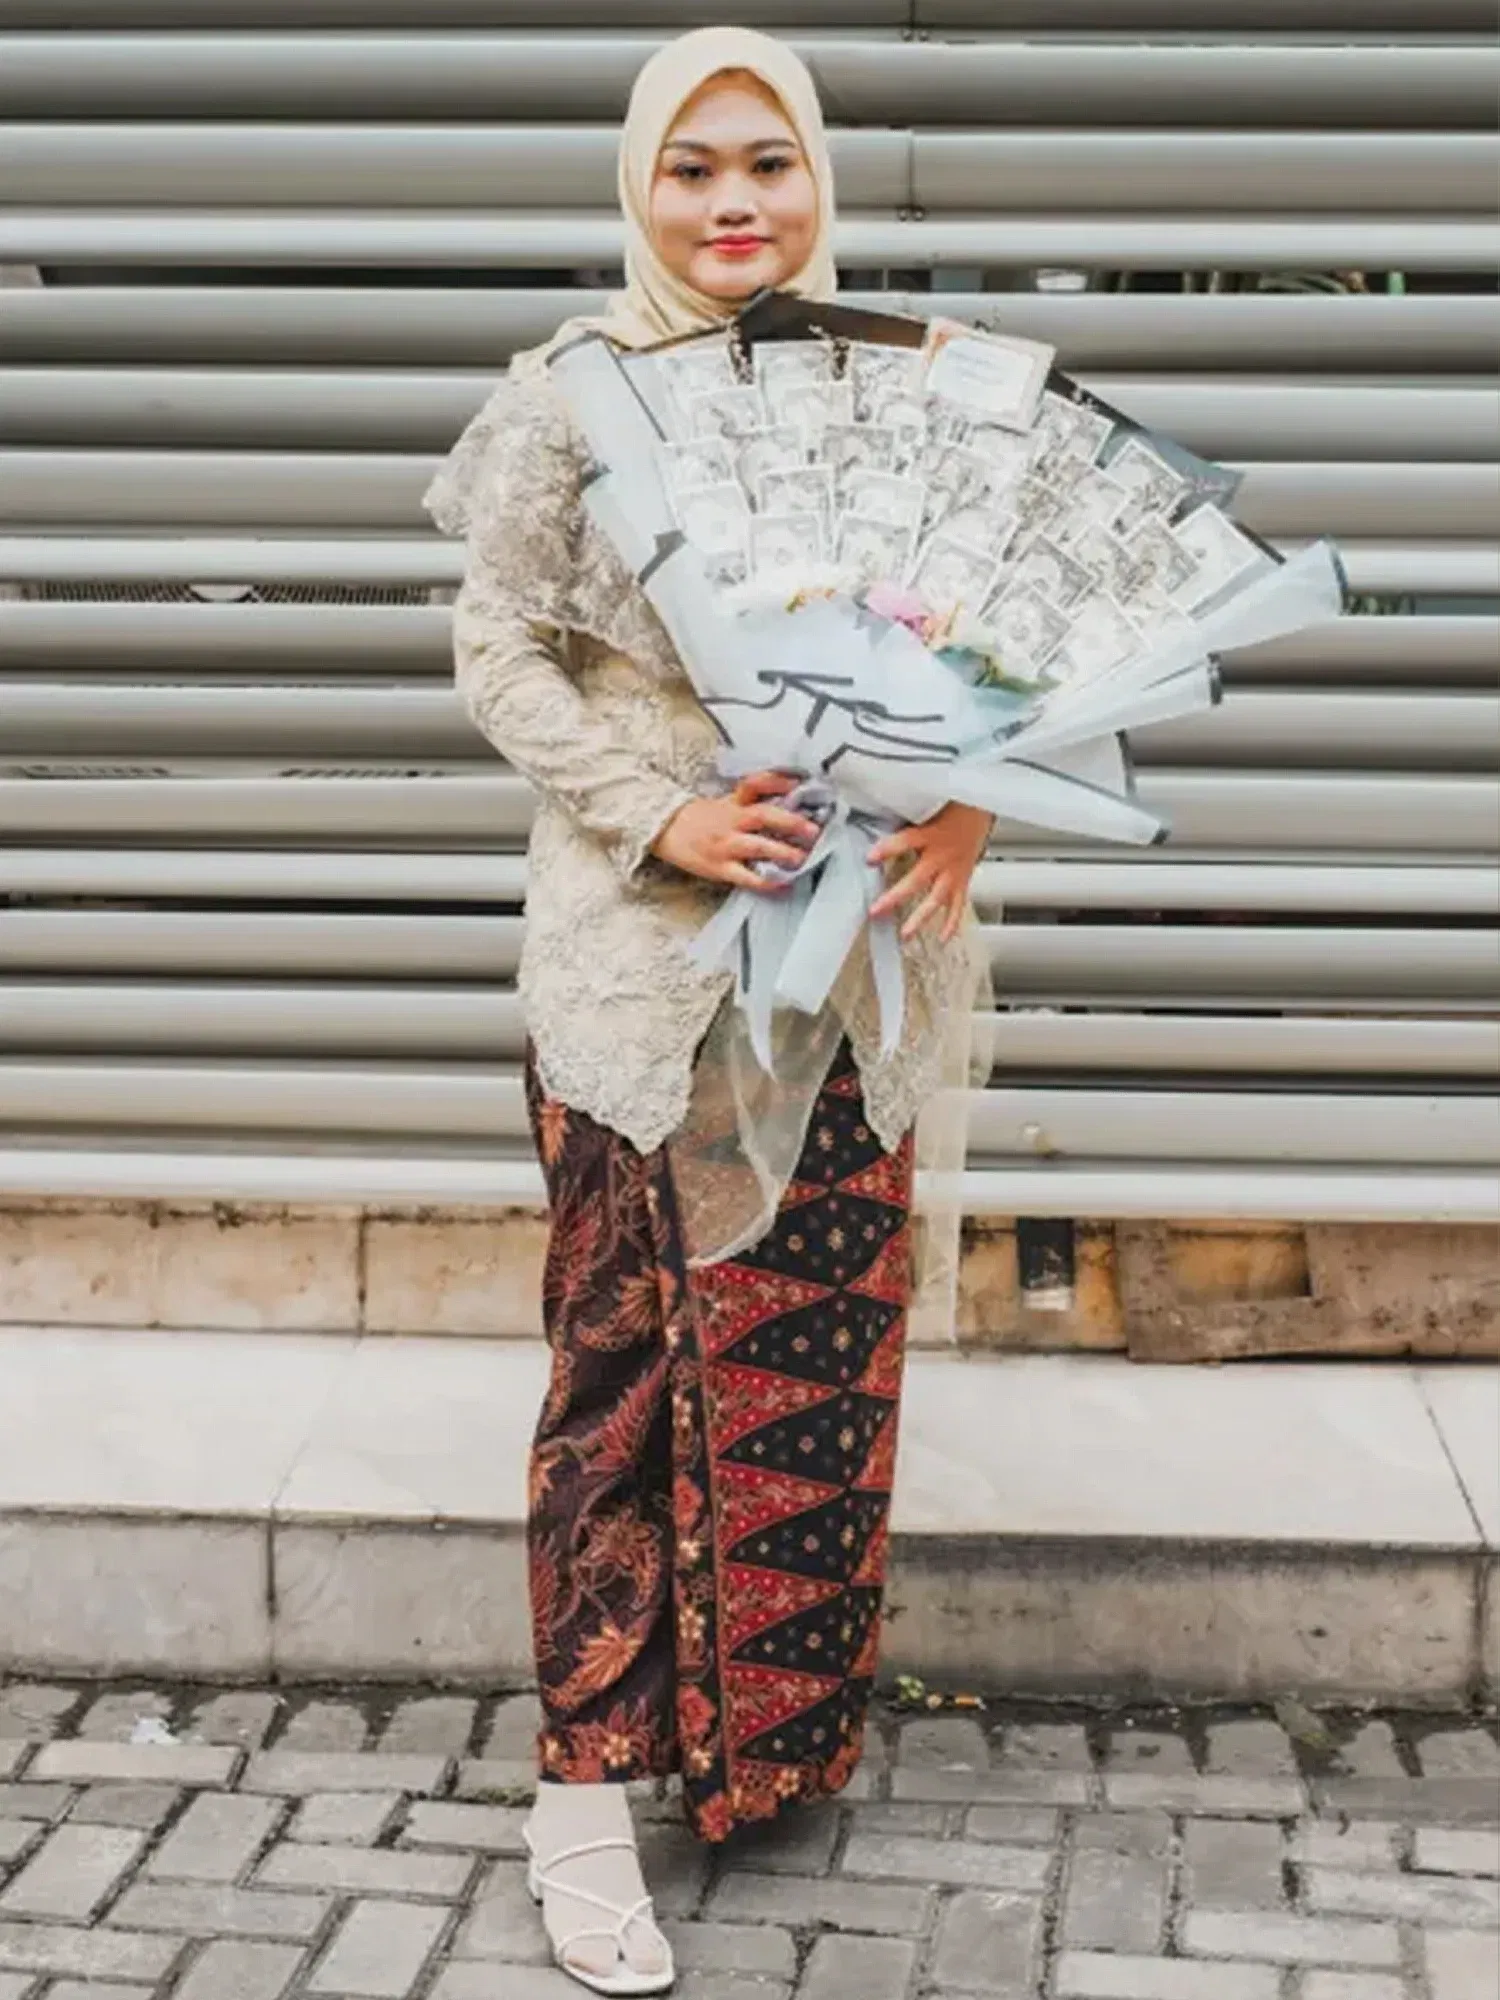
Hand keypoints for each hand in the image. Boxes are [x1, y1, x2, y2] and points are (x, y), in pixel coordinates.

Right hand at [652, 771, 821, 891]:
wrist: (665, 830)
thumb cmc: (700, 819)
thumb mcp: (724, 802)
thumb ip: (752, 803)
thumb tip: (789, 804)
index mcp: (734, 802)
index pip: (756, 784)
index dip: (778, 781)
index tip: (799, 784)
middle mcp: (732, 820)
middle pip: (763, 815)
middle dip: (791, 822)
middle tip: (814, 830)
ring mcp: (726, 844)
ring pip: (758, 846)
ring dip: (783, 853)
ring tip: (802, 859)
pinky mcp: (720, 867)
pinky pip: (747, 876)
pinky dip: (767, 881)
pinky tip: (783, 884)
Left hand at [868, 803, 992, 942]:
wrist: (984, 805)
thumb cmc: (953, 804)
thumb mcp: (927, 804)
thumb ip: (903, 815)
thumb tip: (875, 814)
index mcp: (932, 834)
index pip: (905, 842)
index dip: (887, 849)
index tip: (869, 858)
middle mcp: (943, 855)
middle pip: (917, 879)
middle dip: (895, 896)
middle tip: (876, 910)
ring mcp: (954, 871)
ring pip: (936, 899)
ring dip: (920, 918)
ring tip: (905, 934)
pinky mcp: (963, 879)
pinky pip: (958, 905)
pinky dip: (951, 923)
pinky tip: (941, 937)